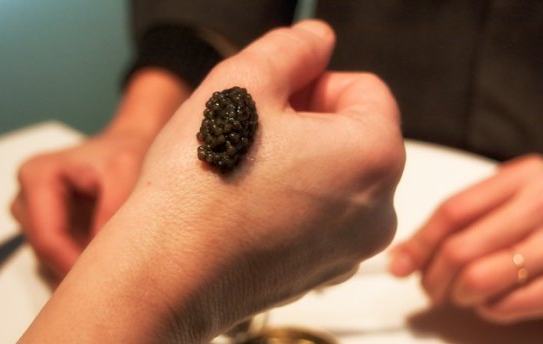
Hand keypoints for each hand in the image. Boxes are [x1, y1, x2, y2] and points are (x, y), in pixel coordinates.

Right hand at [10, 69, 187, 278]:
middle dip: (77, 267)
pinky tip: (106, 257)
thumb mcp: (126, 171)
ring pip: (50, 259)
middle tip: (114, 276)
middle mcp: (26, 197)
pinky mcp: (44, 228)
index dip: (75, 265)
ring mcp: (31, 215)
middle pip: (45, 252)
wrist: (127, 146)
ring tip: (115, 259)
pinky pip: (58, 256)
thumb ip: (112, 210)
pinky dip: (80, 261)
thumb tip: (102, 255)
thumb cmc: (126, 153)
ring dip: (79, 265)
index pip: (47, 238)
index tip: (107, 279)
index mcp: (37, 176)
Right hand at [21, 20, 404, 342]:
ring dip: (298, 162)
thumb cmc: (200, 188)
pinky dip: (291, 203)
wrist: (166, 274)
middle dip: (307, 121)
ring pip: (334, 179)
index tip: (274, 96)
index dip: (314, 80)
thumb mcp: (242, 84)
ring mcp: (350, 249)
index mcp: (374, 156)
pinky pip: (318, 219)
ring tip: (244, 168)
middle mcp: (377, 210)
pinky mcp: (319, 273)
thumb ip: (291, 48)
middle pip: (353, 136)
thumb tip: (316, 40)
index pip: (365, 89)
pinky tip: (245, 203)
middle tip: (252, 128)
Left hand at [390, 154, 542, 327]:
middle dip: (434, 278)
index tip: (400, 265)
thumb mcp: (501, 212)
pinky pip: (508, 305)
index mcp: (524, 176)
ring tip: (464, 295)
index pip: (453, 210)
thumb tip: (400, 258)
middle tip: (432, 289)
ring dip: (460, 296)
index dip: (419, 243)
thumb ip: (453, 228)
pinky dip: (491, 310)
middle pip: (461, 247)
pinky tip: (497, 301)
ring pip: (480, 278)